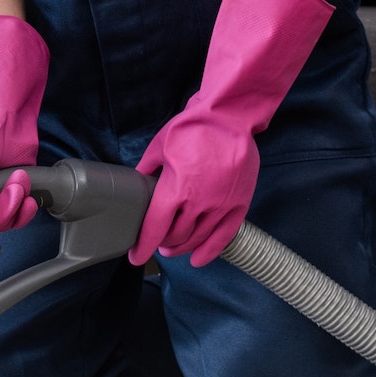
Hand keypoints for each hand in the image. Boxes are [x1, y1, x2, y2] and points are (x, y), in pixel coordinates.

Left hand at [126, 0, 333, 267]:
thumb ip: (147, 170)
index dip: (144, 245)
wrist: (229, 116)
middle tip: (156, 244)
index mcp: (176, 189)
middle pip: (177, 236)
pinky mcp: (239, 203)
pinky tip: (200, 259)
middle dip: (163, 244)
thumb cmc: (192, 128)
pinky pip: (226, 235)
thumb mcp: (159, 147)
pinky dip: (211, 250)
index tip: (136, 257)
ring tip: (173, 249)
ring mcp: (221, 205)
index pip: (156, 227)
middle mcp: (199, 202)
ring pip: (199, 238)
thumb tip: (137, 182)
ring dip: (183, 247)